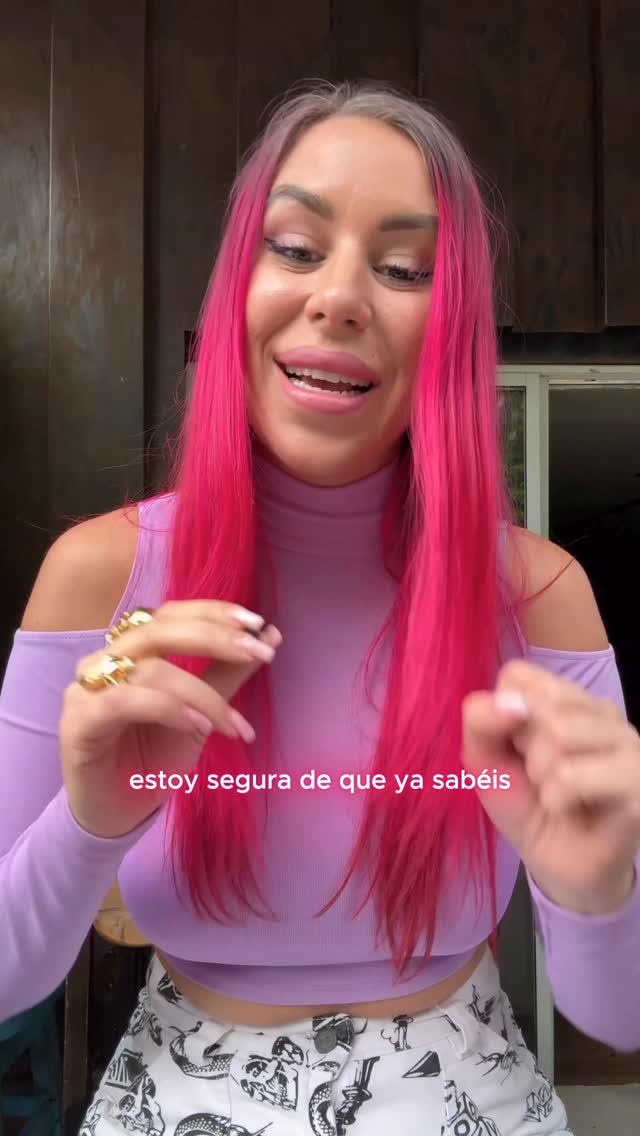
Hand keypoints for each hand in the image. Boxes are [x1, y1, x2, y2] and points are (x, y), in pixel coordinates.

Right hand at [60, 601, 281, 837]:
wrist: (119, 817)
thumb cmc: (154, 760)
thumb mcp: (202, 715)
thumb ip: (228, 675)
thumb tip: (271, 636)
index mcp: (134, 652)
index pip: (169, 615)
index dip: (211, 612)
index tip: (257, 623)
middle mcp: (105, 661)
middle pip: (157, 630)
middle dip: (213, 638)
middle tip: (258, 653)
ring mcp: (86, 690)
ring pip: (147, 669)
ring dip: (200, 693)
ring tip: (232, 724)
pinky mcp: (78, 723)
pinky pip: (123, 702)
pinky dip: (167, 709)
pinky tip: (198, 727)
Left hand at [462, 660, 639, 912]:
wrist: (560, 867)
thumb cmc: (527, 804)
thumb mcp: (486, 760)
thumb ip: (480, 720)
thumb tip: (509, 703)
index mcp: (567, 697)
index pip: (518, 675)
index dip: (503, 717)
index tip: (518, 748)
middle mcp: (603, 711)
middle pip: (540, 704)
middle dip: (525, 751)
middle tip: (542, 776)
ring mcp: (629, 744)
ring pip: (558, 732)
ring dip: (542, 777)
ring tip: (559, 794)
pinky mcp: (638, 782)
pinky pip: (571, 776)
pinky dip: (556, 801)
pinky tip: (576, 811)